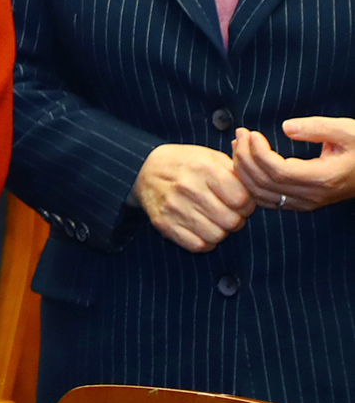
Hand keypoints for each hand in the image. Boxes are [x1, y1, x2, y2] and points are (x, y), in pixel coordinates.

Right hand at [132, 143, 253, 251]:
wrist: (144, 169)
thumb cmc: (186, 164)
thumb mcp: (211, 157)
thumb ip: (236, 172)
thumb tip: (258, 188)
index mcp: (204, 168)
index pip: (242, 201)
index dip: (247, 204)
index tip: (241, 202)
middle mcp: (188, 188)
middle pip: (231, 221)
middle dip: (235, 219)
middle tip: (228, 212)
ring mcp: (174, 207)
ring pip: (216, 236)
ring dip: (220, 231)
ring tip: (214, 219)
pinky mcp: (163, 223)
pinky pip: (197, 245)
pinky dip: (204, 241)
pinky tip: (202, 228)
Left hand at [232, 120, 354, 211]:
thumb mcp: (348, 131)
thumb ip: (317, 128)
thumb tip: (286, 127)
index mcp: (322, 178)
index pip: (277, 171)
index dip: (257, 152)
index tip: (250, 133)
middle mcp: (312, 196)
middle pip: (264, 183)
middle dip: (245, 157)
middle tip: (240, 134)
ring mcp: (306, 203)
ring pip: (262, 195)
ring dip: (244, 170)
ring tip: (239, 145)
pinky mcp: (302, 203)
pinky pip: (267, 199)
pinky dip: (250, 183)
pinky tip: (246, 164)